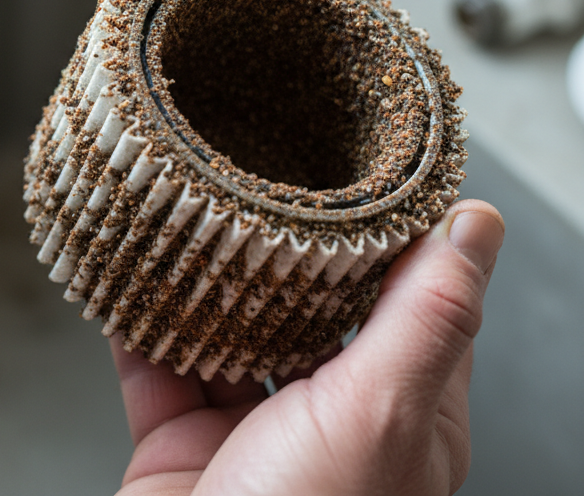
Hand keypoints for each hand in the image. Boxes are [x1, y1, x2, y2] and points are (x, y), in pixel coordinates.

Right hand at [113, 198, 504, 495]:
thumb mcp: (379, 414)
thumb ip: (425, 317)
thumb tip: (476, 226)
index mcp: (400, 411)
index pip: (410, 298)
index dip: (390, 232)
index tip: (362, 165)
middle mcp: (327, 417)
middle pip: (307, 305)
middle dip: (280, 244)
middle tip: (255, 172)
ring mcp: (249, 428)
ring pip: (226, 326)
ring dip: (203, 275)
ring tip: (185, 207)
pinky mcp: (178, 439)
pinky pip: (155, 361)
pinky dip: (138, 316)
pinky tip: (128, 270)